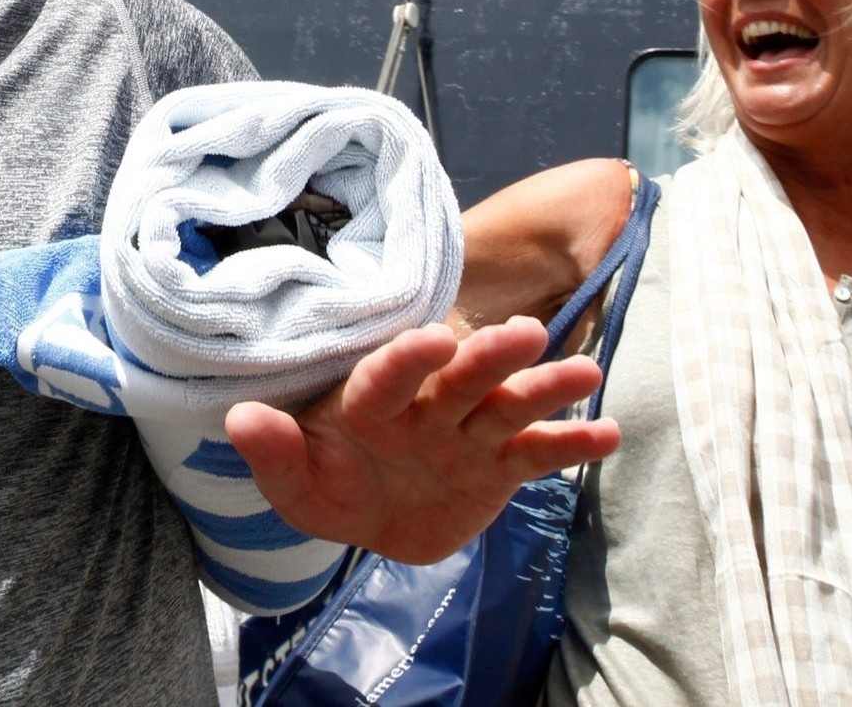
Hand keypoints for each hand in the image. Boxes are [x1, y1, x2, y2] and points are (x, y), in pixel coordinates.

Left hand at [224, 316, 616, 565]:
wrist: (371, 517)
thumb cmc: (328, 484)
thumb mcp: (295, 485)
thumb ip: (274, 454)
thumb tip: (241, 419)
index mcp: (369, 404)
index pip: (386, 376)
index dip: (408, 358)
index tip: (435, 337)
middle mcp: (425, 410)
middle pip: (460, 379)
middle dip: (489, 358)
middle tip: (526, 333)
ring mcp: (466, 435)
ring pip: (507, 407)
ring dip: (543, 389)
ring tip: (584, 372)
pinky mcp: (499, 467)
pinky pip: (537, 454)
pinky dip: (571, 445)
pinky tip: (610, 435)